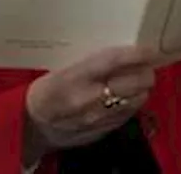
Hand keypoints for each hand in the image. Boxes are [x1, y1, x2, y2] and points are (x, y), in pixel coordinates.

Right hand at [23, 46, 157, 165]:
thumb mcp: (63, 69)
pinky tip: (127, 97)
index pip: (115, 61)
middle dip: (146, 71)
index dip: (137, 54)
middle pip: (136, 81)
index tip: (149, 49)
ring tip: (138, 80)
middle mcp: (90, 98)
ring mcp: (98, 117)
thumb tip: (121, 49)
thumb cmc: (47, 90)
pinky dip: (133, 103)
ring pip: (138, 99)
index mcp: (76, 77)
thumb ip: (91, 61)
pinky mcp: (103, 130)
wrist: (31, 126)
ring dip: (142, 88)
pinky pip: (129, 114)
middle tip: (146, 65)